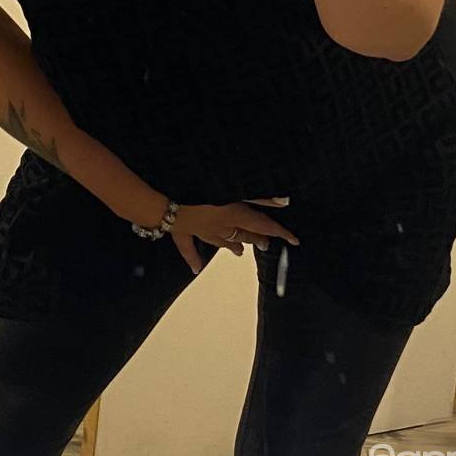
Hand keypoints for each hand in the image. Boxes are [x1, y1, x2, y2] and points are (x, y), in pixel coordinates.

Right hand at [168, 197, 300, 275]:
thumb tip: (284, 201)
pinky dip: (193, 258)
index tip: (294, 241)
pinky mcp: (181, 232)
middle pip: (243, 234)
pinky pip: (188, 248)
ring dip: (231, 246)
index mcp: (233, 215)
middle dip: (256, 239)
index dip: (280, 231)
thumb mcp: (231, 186)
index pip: (263, 225)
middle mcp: (220, 227)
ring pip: (220, 241)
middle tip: (266, 245)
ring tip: (240, 253)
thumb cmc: (197, 189)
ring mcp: (200, 232)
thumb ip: (258, 195)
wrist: (161, 202)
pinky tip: (196, 269)